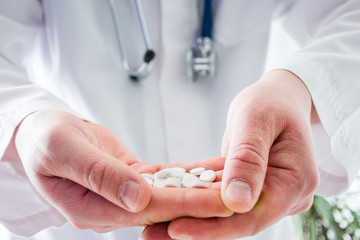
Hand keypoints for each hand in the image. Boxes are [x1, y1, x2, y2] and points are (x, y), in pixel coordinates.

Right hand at [14, 110, 230, 232]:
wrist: (42, 132)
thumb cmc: (45, 139)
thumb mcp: (63, 150)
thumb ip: (99, 175)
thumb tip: (137, 198)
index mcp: (92, 209)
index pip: (148, 210)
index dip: (185, 206)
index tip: (219, 201)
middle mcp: (112, 208)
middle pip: (166, 207)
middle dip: (203, 202)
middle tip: (238, 194)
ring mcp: (123, 196)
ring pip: (169, 194)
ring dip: (200, 189)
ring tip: (232, 181)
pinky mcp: (131, 181)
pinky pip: (164, 179)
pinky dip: (187, 175)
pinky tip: (209, 170)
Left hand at [141, 70, 319, 238]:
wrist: (277, 99)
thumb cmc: (269, 102)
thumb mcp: (255, 121)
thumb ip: (248, 158)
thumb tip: (237, 201)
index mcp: (294, 181)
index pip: (252, 216)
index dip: (214, 226)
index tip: (176, 228)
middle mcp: (287, 196)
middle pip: (237, 221)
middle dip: (196, 227)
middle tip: (152, 234)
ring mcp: (271, 195)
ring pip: (228, 215)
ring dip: (192, 219)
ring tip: (154, 227)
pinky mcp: (254, 190)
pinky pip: (224, 200)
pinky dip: (199, 203)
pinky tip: (170, 208)